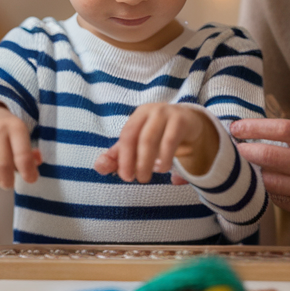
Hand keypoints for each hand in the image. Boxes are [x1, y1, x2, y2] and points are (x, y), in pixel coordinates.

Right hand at [0, 103, 41, 189]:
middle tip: (10, 185)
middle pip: (4, 165)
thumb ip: (30, 153)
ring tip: (0, 180)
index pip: (22, 155)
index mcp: (16, 127)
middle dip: (8, 181)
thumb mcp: (22, 136)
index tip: (31, 180)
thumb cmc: (9, 132)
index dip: (28, 172)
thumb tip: (35, 166)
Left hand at [95, 103, 216, 182]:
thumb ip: (119, 157)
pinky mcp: (182, 121)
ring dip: (148, 162)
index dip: (123, 157)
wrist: (191, 123)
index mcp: (139, 115)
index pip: (126, 136)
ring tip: (149, 176)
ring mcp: (168, 114)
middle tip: (138, 179)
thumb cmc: (160, 135)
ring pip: (151, 139)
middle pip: (138, 137)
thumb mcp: (139, 144)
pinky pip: (170, 141)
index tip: (125, 176)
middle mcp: (152, 111)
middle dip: (135, 161)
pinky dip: (165, 158)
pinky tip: (164, 167)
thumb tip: (99, 166)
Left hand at [229, 118, 289, 224]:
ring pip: (276, 183)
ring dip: (256, 176)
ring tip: (247, 169)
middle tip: (235, 149)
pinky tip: (266, 186)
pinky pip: (285, 202)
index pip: (284, 129)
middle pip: (275, 157)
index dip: (255, 128)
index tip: (237, 127)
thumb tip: (258, 134)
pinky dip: (271, 193)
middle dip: (248, 152)